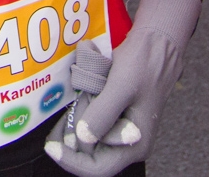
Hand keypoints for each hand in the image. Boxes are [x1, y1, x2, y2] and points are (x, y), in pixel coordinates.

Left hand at [45, 0, 202, 175]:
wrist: (156, 44)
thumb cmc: (144, 65)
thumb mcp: (121, 87)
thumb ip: (103, 114)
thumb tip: (83, 137)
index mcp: (135, 143)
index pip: (100, 167)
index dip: (73, 161)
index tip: (52, 147)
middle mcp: (128, 142)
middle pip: (93, 157)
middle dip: (71, 146)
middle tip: (52, 133)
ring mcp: (121, 130)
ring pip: (91, 141)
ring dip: (73, 132)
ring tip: (58, 121)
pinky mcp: (115, 116)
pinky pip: (93, 125)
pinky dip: (80, 118)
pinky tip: (71, 107)